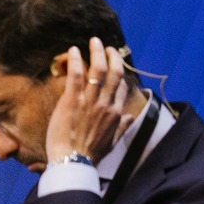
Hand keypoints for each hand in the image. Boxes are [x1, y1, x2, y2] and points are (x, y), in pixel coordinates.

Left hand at [46, 37, 134, 164]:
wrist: (73, 162)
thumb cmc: (90, 155)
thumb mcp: (112, 142)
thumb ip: (122, 127)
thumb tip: (131, 117)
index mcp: (116, 113)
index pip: (121, 87)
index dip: (118, 74)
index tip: (114, 65)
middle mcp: (106, 104)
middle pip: (114, 73)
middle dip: (112, 57)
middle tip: (107, 48)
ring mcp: (90, 101)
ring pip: (98, 70)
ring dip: (96, 52)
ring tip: (94, 41)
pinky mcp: (72, 101)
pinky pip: (76, 76)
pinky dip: (75, 61)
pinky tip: (73, 50)